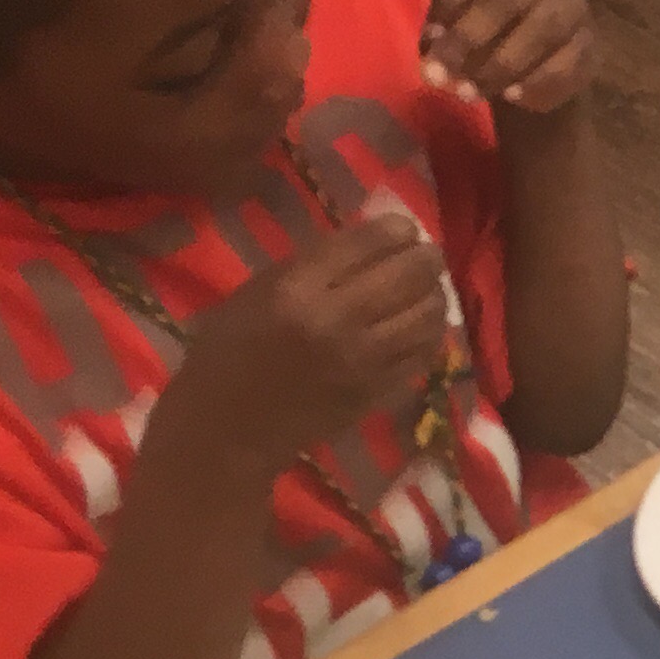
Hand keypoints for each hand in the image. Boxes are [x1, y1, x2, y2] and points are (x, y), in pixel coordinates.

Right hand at [162, 210, 451, 473]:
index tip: (401, 229)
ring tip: (423, 291)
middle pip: (413, 273)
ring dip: (433, 295)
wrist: (226, 430)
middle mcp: (338, 321)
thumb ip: (317, 262)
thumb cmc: (228, 352)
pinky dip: (428, 333)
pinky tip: (417, 327)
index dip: (398, 228)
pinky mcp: (378, 393)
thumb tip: (378, 237)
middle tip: (422, 257)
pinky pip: (425, 352)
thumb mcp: (259, 291)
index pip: (373, 241)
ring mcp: (364, 361)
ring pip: (430, 313)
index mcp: (298, 289)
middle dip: (426, 257)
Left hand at [422, 0, 595, 112]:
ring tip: (471, 93)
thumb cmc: (482, 31)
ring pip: (543, 29)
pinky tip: (513, 97)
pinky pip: (569, 61)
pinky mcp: (590, 42)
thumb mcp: (454, 21)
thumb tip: (434, 60)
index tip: (428, 44)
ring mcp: (572, 3)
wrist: (534, 57)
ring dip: (502, 65)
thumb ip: (440, 34)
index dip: (447, 4)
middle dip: (470, 38)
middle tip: (442, 76)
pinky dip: (538, 82)